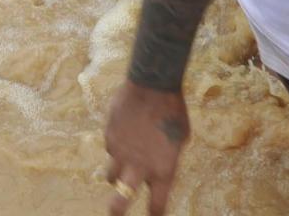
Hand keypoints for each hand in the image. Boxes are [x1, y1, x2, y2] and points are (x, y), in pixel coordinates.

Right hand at [104, 82, 189, 215]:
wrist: (152, 86)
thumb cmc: (173, 112)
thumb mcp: (179, 139)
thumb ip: (167, 156)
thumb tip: (156, 164)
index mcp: (162, 171)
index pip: (157, 205)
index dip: (156, 214)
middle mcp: (139, 167)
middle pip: (121, 200)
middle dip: (117, 211)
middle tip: (115, 213)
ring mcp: (120, 153)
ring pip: (111, 175)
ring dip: (116, 175)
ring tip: (122, 166)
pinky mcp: (109, 137)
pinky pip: (110, 148)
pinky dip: (117, 145)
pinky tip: (126, 130)